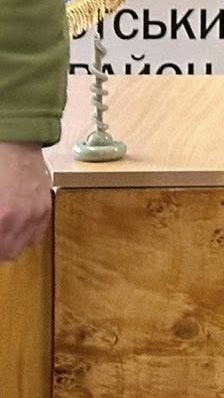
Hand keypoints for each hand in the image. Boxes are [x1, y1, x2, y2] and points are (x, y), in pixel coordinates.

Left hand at [0, 141, 52, 262]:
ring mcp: (36, 215)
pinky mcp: (45, 209)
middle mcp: (20, 220)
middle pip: (6, 254)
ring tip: (0, 236)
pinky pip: (36, 236)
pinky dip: (23, 238)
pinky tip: (13, 229)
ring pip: (19, 250)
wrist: (16, 143)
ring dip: (6, 247)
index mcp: (2, 216)